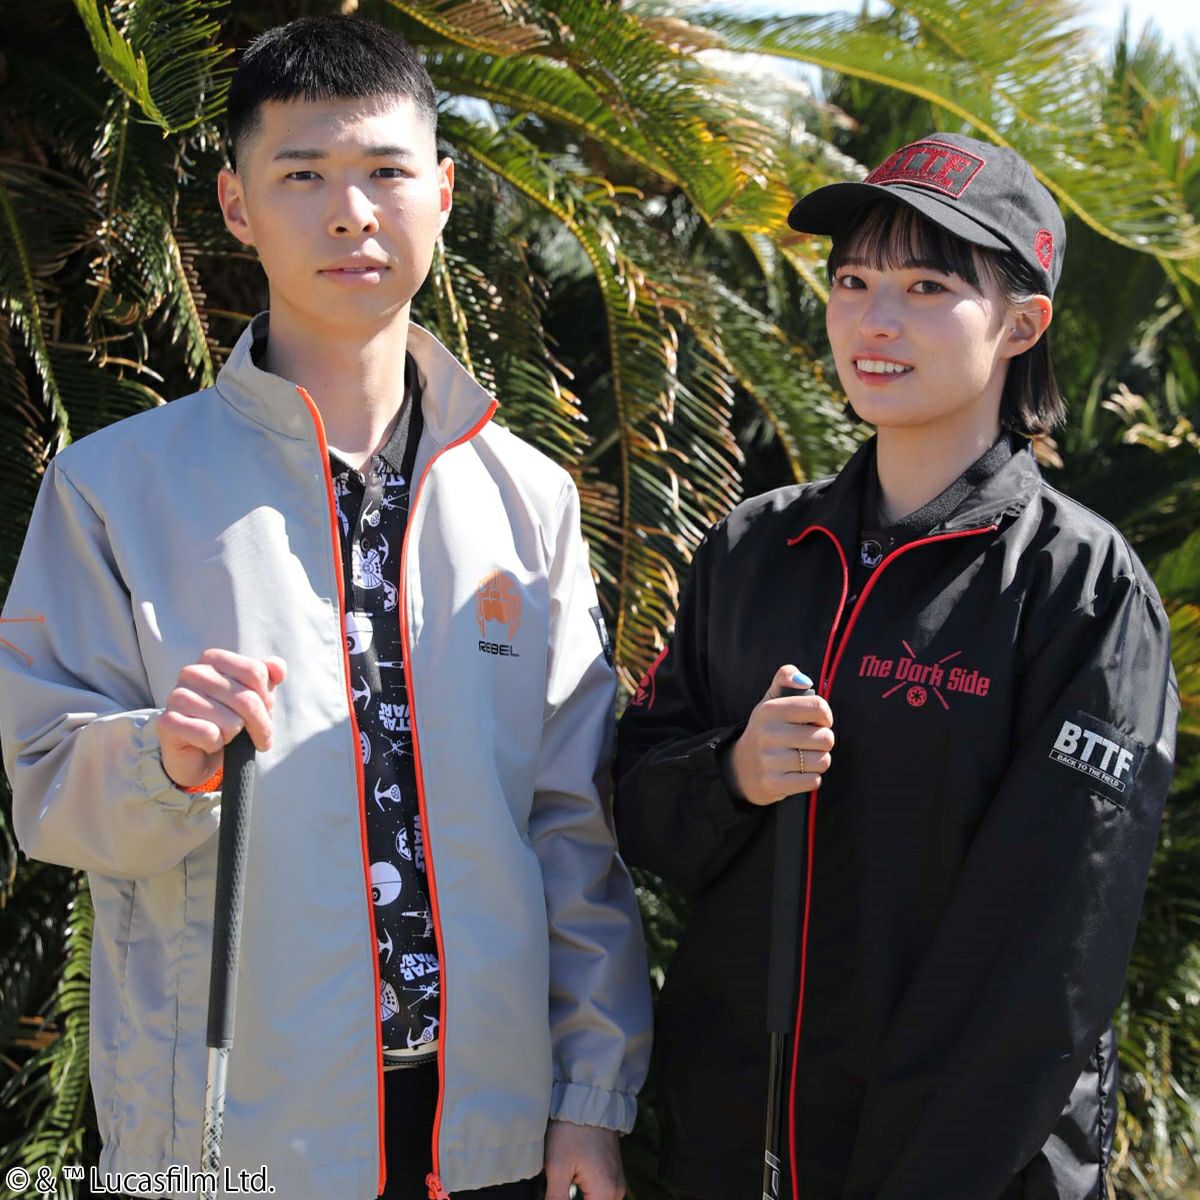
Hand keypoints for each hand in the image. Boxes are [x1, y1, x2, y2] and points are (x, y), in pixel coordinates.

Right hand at [157, 649, 286, 788]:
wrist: (198, 755)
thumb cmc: (229, 721)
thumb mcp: (255, 697)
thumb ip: (268, 678)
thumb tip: (278, 667)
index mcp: (213, 659)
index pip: (255, 672)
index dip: (267, 699)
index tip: (266, 714)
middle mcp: (192, 672)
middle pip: (247, 699)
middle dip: (260, 725)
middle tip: (258, 737)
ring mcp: (176, 696)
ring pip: (231, 721)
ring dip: (235, 735)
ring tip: (226, 736)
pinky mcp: (167, 722)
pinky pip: (210, 735)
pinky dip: (216, 745)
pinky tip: (208, 743)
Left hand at [544, 1121, 624, 1199]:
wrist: (587, 1101)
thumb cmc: (571, 1130)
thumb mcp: (557, 1167)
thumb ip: (556, 1199)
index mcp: (605, 1193)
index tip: (557, 1196)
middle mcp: (617, 1191)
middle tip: (557, 1192)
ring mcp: (617, 1181)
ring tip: (565, 1186)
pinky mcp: (613, 1174)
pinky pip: (601, 1195)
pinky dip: (587, 1196)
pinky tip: (571, 1186)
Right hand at [726, 664, 833, 805]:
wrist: (740, 767)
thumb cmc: (766, 730)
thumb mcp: (771, 700)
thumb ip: (786, 678)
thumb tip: (805, 680)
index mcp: (770, 709)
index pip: (819, 707)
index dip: (825, 716)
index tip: (817, 722)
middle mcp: (768, 733)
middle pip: (825, 738)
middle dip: (823, 742)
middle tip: (810, 743)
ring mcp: (769, 760)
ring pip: (822, 761)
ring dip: (819, 761)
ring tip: (804, 758)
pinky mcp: (772, 784)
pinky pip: (812, 781)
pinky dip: (811, 778)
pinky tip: (798, 773)